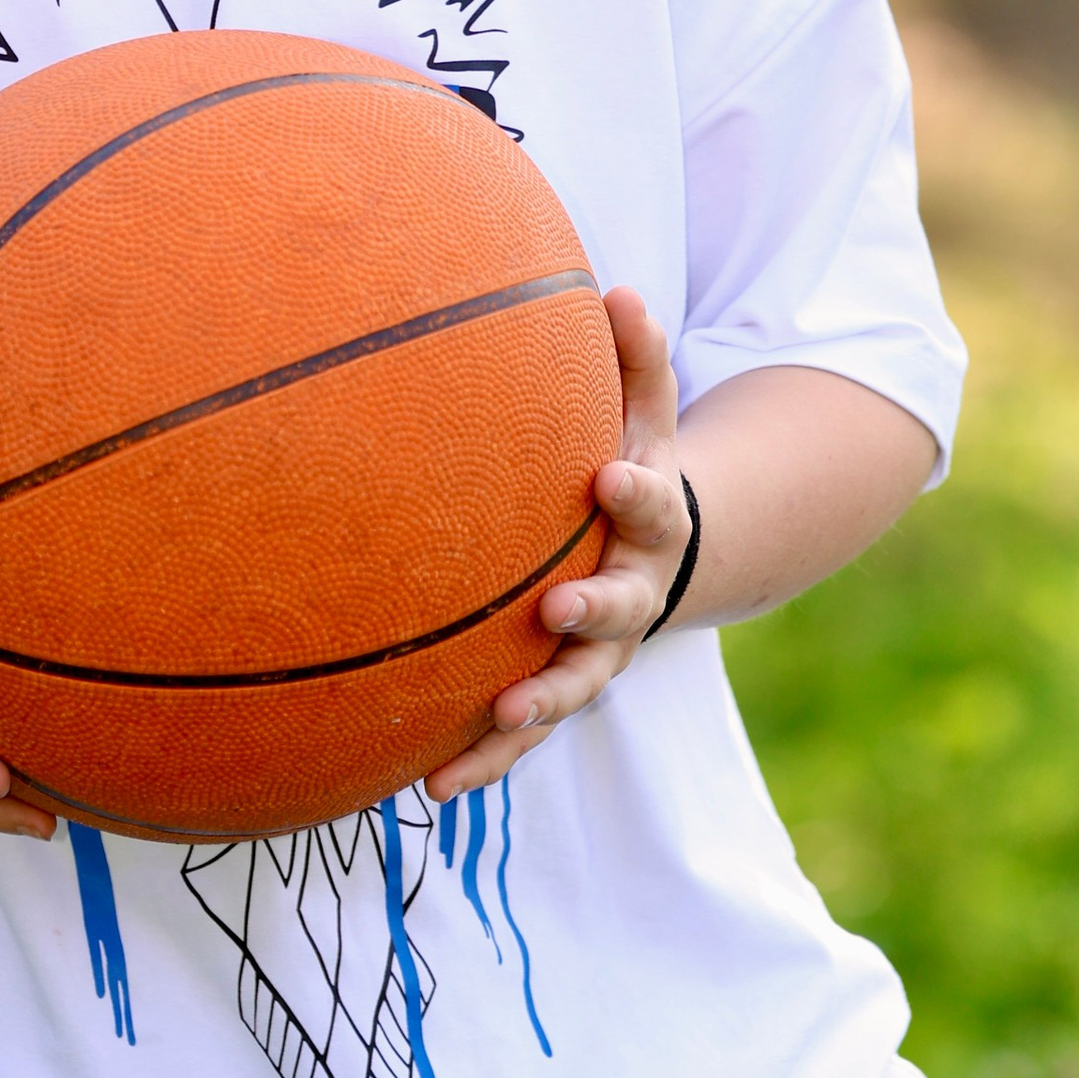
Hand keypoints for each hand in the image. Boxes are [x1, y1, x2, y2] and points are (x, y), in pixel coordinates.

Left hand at [424, 286, 690, 800]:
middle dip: (591, 613)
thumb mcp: (642, 412)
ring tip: (499, 718)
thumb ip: (636, 359)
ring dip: (536, 707)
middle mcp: (629, 598)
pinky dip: (480, 761)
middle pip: (618, 614)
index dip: (636, 494)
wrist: (647, 558)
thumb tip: (618, 289)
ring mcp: (592, 655)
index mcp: (647, 524)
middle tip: (557, 608)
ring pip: (570, 689)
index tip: (608, 477)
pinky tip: (426, 788)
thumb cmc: (624, 466)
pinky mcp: (549, 693)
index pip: (652, 504)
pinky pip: (515, 736)